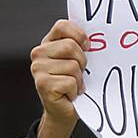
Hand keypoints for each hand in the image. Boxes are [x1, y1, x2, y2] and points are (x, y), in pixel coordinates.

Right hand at [30, 19, 87, 137]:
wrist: (63, 111)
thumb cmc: (73, 84)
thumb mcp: (77, 61)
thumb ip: (79, 46)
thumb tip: (98, 37)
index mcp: (48, 43)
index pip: (62, 26)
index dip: (79, 35)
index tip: (87, 47)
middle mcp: (39, 53)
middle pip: (71, 47)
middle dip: (82, 62)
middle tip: (80, 74)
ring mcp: (38, 69)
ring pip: (72, 66)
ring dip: (79, 79)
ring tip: (74, 85)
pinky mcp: (43, 84)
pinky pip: (70, 82)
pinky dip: (76, 90)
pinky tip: (70, 94)